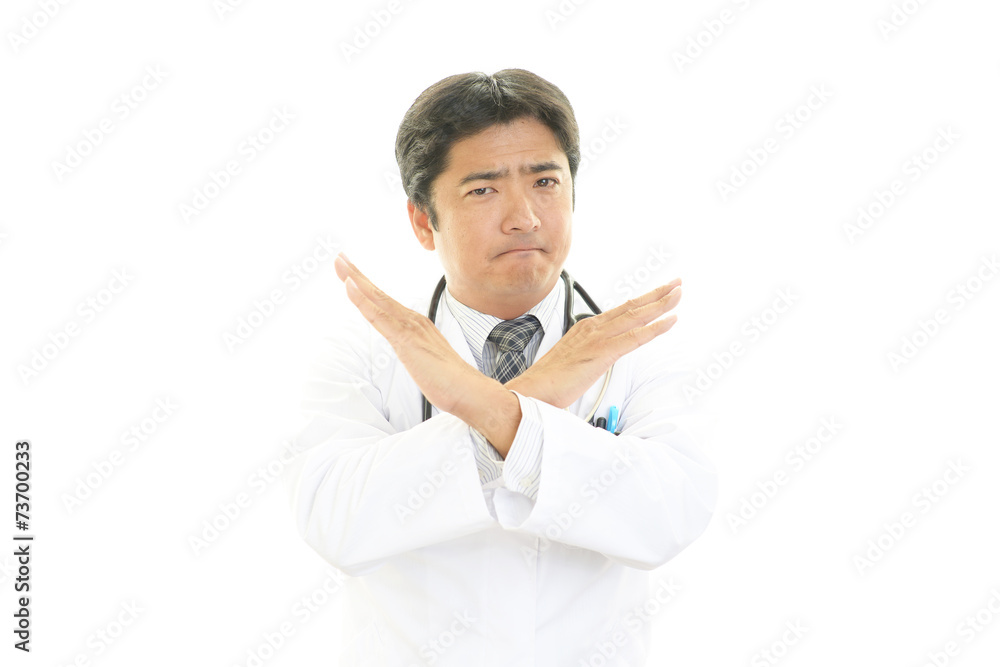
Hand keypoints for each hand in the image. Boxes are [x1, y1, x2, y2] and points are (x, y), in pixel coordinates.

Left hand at [333, 253, 520, 451]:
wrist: (470, 391)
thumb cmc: (451, 381)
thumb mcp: (427, 361)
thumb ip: (418, 352)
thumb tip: (414, 353)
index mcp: (417, 325)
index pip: (386, 303)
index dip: (367, 287)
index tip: (351, 274)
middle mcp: (413, 320)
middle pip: (379, 294)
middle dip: (356, 274)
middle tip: (338, 258)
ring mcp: (410, 328)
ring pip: (377, 299)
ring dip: (356, 279)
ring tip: (340, 262)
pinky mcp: (406, 339)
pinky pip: (379, 316)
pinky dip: (362, 299)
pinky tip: (349, 286)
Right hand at [507, 279, 681, 408]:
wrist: (530, 391)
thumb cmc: (547, 382)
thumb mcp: (571, 363)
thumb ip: (586, 356)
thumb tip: (594, 361)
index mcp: (585, 329)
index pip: (619, 312)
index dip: (641, 302)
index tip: (658, 294)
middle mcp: (592, 328)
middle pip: (630, 307)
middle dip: (656, 294)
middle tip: (676, 284)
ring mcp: (597, 339)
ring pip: (636, 316)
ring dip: (660, 304)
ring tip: (678, 293)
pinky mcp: (601, 354)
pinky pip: (635, 338)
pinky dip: (655, 327)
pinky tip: (670, 320)